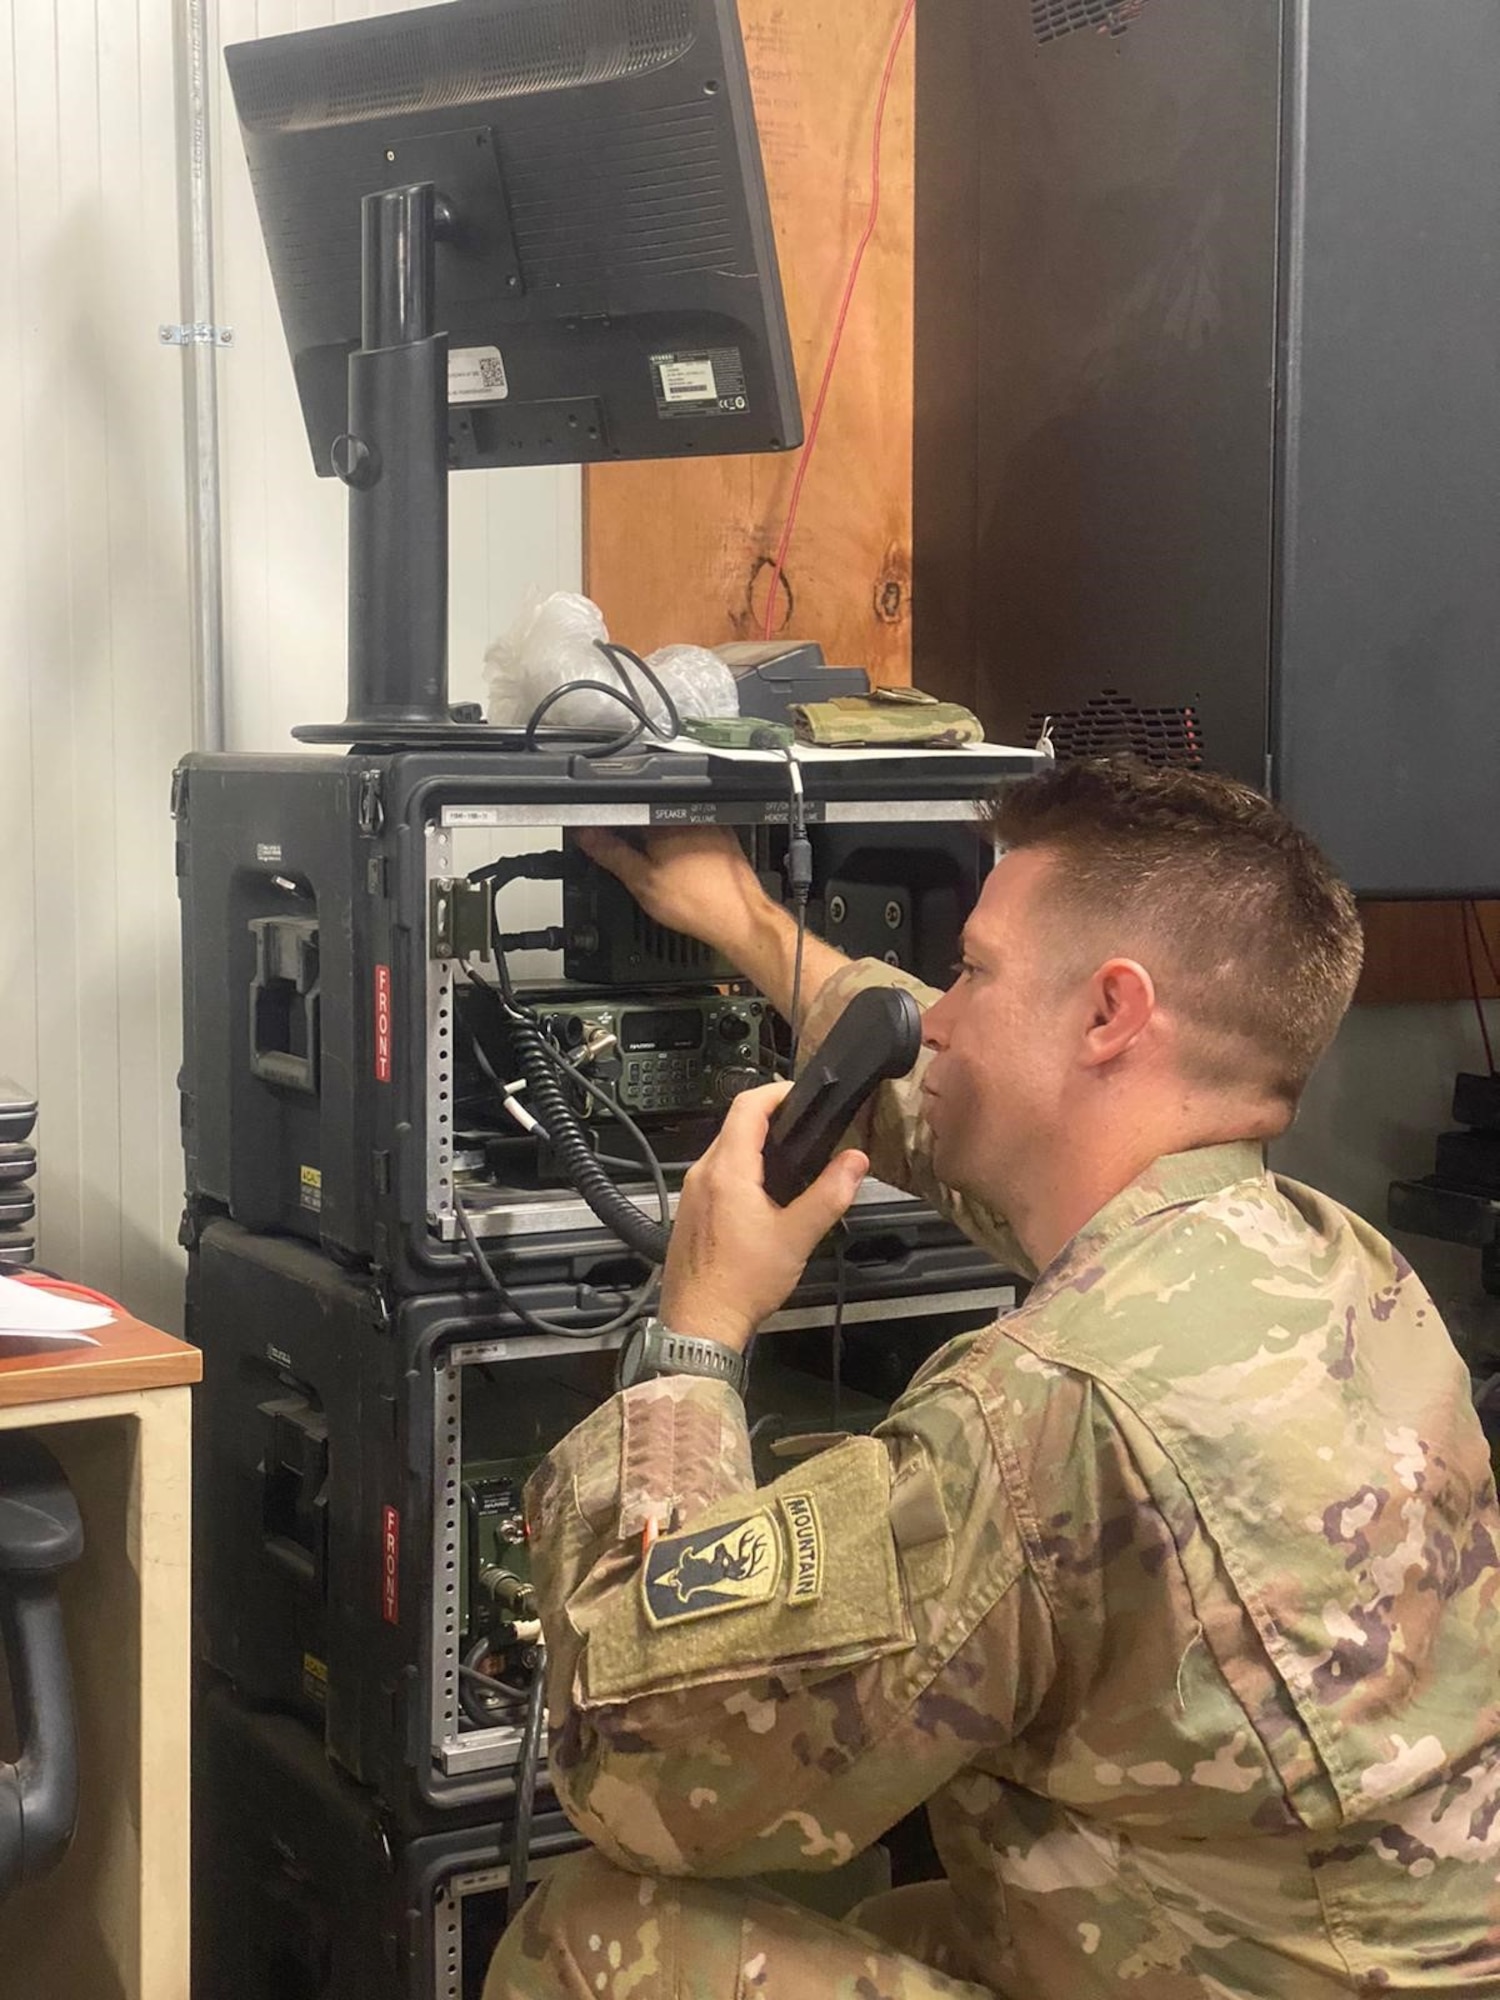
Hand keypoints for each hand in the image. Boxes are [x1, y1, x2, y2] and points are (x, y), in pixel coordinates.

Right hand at [575, 826, 774, 961]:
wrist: (738, 918)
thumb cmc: (697, 903)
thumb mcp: (641, 881)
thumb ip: (611, 854)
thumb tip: (587, 836)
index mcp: (664, 820)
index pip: (625, 809)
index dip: (607, 822)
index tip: (597, 834)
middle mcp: (687, 817)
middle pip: (647, 814)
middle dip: (631, 830)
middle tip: (621, 853)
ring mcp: (707, 825)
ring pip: (669, 823)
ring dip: (654, 837)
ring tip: (651, 864)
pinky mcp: (722, 838)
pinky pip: (690, 834)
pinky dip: (677, 845)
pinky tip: (677, 868)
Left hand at [658, 1082, 868, 1351]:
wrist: (700, 1324)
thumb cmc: (742, 1284)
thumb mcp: (797, 1237)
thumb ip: (829, 1194)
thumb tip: (856, 1161)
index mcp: (727, 1171)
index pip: (747, 1107)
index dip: (776, 1092)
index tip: (801, 1095)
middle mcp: (702, 1174)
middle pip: (735, 1126)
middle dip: (770, 1120)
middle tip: (806, 1128)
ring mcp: (691, 1193)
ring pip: (724, 1151)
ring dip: (755, 1147)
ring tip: (791, 1160)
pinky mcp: (690, 1212)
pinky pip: (714, 1175)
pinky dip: (740, 1171)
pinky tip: (763, 1195)